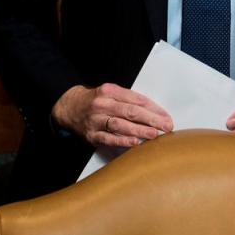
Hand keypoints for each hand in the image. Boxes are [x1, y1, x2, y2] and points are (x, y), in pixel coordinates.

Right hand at [51, 84, 172, 147]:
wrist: (69, 107)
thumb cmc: (96, 101)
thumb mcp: (110, 93)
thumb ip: (129, 100)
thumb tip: (154, 112)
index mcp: (110, 91)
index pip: (136, 99)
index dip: (153, 108)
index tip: (166, 116)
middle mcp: (102, 104)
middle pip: (130, 111)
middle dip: (151, 119)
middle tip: (166, 126)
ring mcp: (96, 120)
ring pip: (120, 125)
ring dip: (139, 130)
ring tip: (154, 134)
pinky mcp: (91, 135)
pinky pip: (108, 138)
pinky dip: (122, 141)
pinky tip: (134, 143)